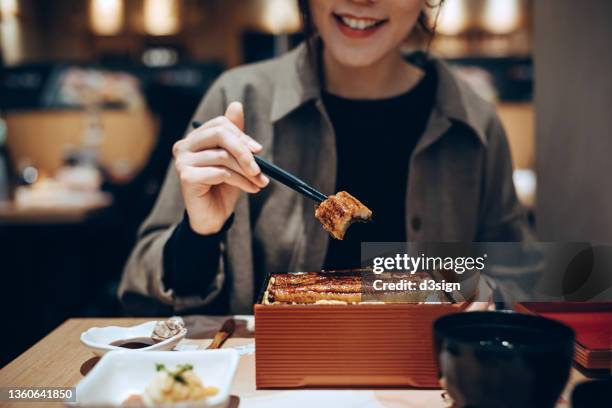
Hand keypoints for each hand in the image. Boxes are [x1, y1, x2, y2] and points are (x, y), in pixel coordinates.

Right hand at [173, 102, 268, 234]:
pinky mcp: (186, 177)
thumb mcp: (233, 159)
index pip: (220, 124)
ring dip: (247, 171)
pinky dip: (241, 181)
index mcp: (194, 138)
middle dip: (244, 151)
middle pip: (219, 134)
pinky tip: (250, 189)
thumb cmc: (223, 187)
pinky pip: (220, 172)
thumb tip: (236, 105)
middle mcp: (183, 146)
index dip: (242, 136)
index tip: (258, 150)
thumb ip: (235, 135)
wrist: (213, 217)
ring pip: (223, 156)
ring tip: (259, 182)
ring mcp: (182, 161)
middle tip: (261, 167)